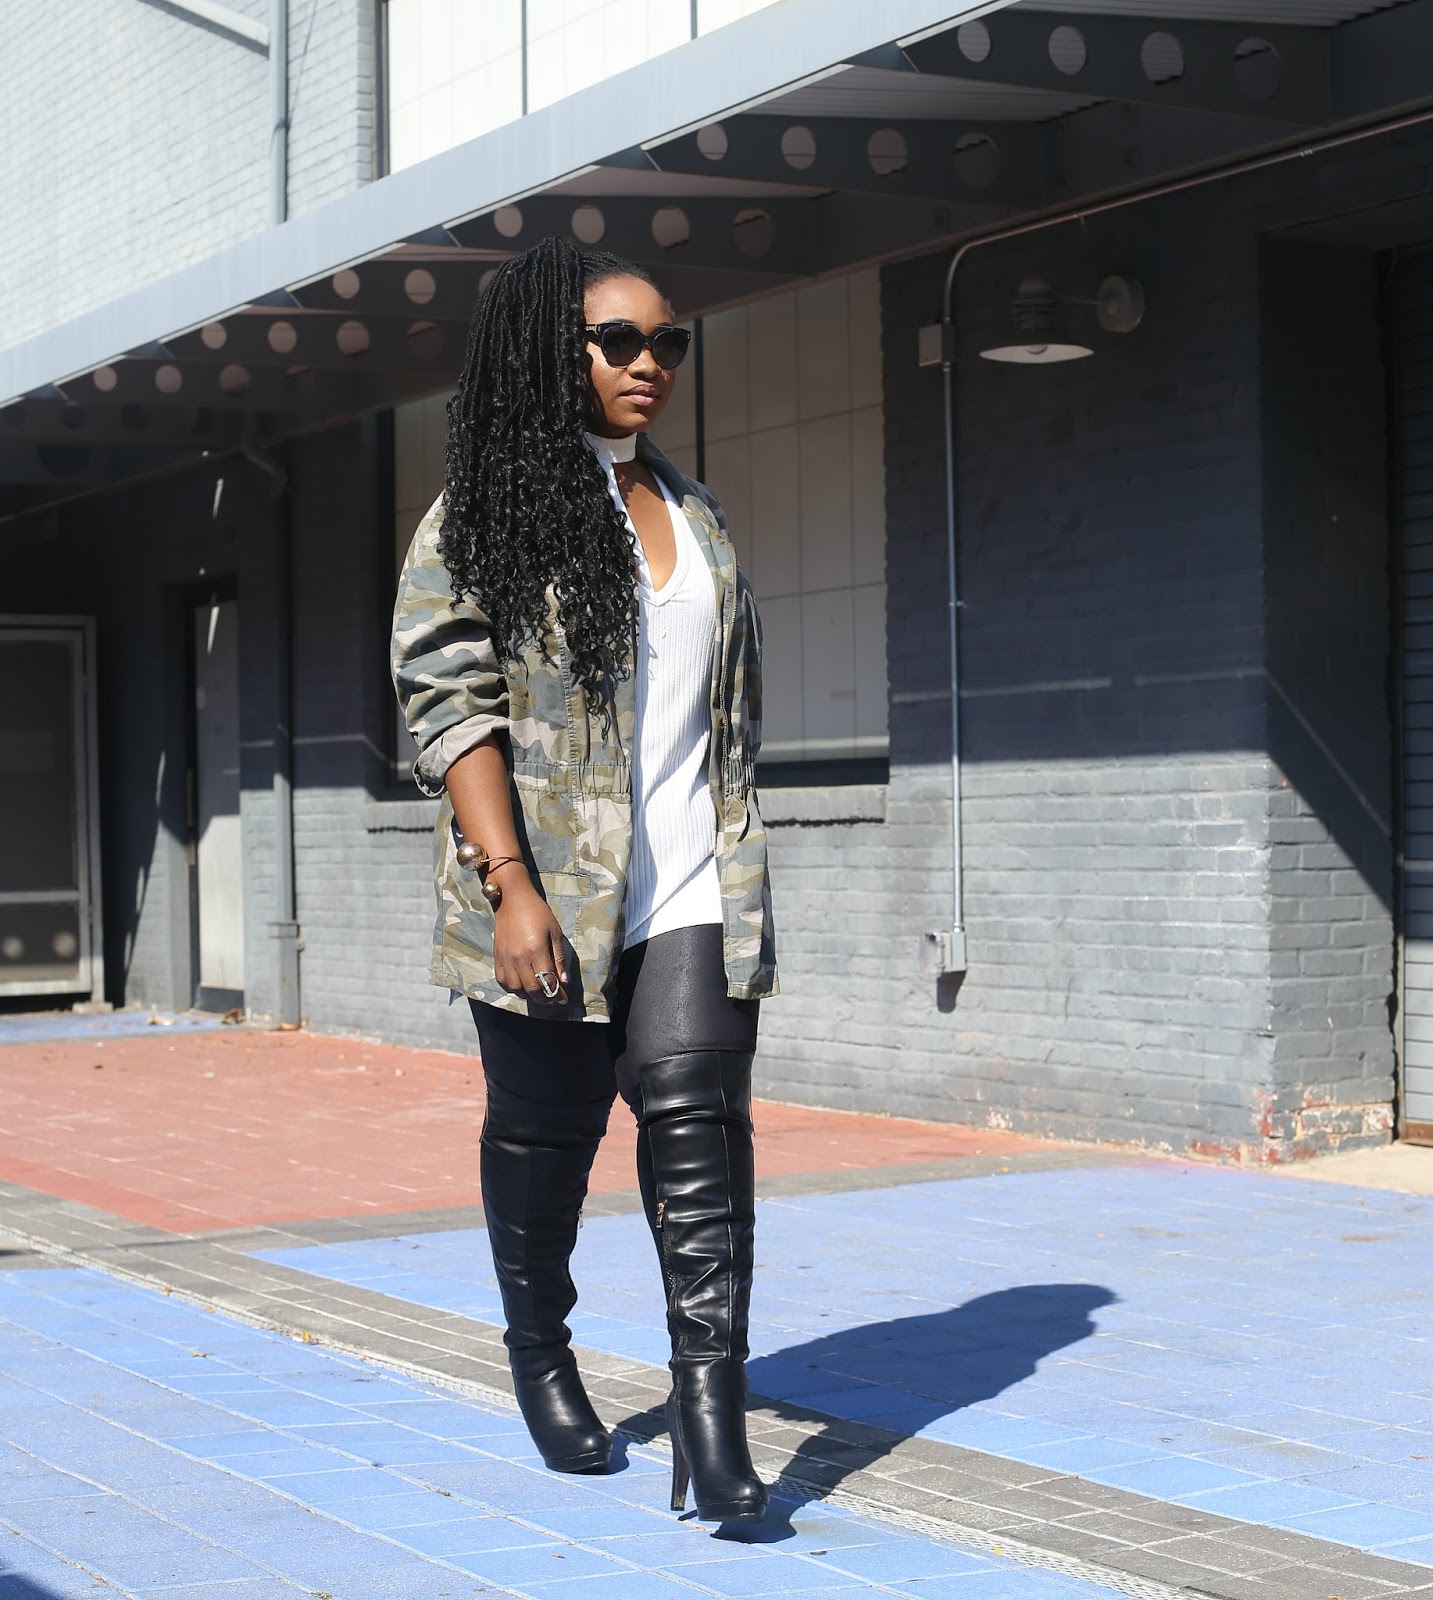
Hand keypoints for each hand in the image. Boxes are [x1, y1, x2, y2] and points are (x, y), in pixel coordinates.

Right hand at [492, 876, 569, 1005]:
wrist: (513, 900)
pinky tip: (522, 986)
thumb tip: (564, 981)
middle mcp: (519, 958)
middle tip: (553, 999)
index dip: (557, 994)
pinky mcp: (496, 957)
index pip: (548, 981)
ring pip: (516, 989)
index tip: (564, 999)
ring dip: (529, 995)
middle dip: (545, 999)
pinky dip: (513, 988)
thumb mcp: (555, 933)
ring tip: (539, 993)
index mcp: (536, 950)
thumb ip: (559, 958)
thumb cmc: (538, 913)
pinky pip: (502, 981)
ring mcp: (505, 959)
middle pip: (532, 989)